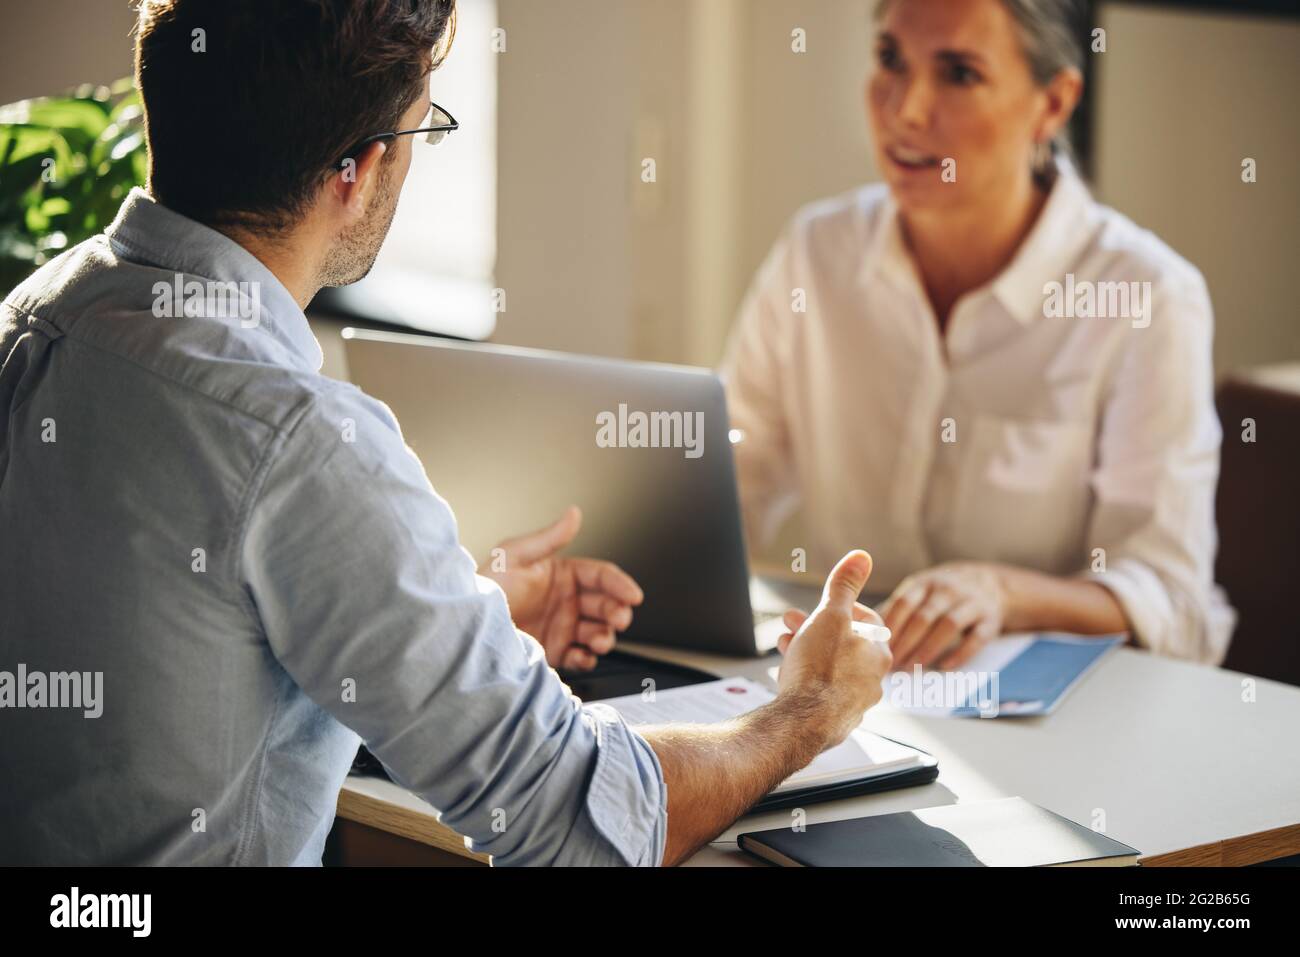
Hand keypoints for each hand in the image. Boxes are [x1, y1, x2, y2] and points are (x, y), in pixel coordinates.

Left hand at [479, 506, 642, 671]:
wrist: (464, 628)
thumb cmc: (484, 587)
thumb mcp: (514, 556)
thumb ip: (549, 538)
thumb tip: (574, 514)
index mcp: (561, 575)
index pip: (601, 576)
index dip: (620, 584)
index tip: (633, 595)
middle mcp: (565, 601)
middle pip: (605, 605)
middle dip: (617, 612)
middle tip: (618, 619)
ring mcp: (561, 627)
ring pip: (598, 632)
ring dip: (606, 637)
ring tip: (600, 641)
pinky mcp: (553, 652)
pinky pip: (580, 657)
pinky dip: (588, 658)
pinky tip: (583, 655)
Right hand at [774, 551, 892, 749]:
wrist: (804, 720)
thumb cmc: (821, 669)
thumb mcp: (830, 614)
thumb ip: (845, 585)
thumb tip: (861, 558)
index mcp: (878, 651)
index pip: (866, 620)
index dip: (839, 608)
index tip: (820, 608)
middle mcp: (872, 677)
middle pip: (844, 643)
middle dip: (815, 628)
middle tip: (792, 622)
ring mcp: (854, 700)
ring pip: (830, 667)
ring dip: (806, 651)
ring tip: (784, 645)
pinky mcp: (836, 718)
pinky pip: (820, 690)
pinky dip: (805, 677)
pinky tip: (788, 674)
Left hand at [879, 562, 1005, 670]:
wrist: (991, 583)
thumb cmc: (941, 594)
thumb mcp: (920, 591)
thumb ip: (897, 608)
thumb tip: (865, 632)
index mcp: (925, 583)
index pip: (904, 603)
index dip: (891, 626)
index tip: (877, 647)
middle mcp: (948, 590)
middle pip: (924, 616)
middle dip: (906, 642)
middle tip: (892, 663)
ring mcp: (972, 602)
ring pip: (949, 625)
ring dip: (929, 648)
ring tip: (912, 667)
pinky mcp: (991, 619)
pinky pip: (977, 638)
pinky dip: (960, 653)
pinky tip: (944, 667)